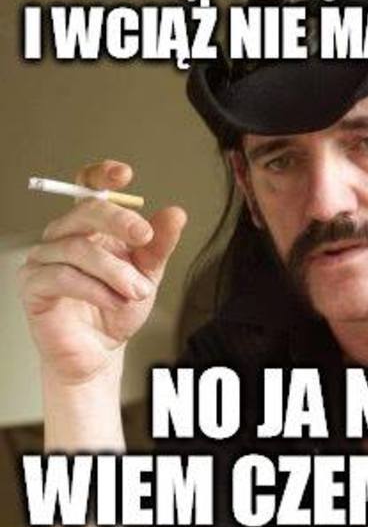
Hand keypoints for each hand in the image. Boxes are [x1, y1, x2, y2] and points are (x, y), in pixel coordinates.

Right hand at [19, 160, 186, 384]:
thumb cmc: (117, 309)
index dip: (101, 175)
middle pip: (83, 211)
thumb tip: (176, 214)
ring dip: (114, 271)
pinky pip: (62, 277)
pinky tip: (114, 301)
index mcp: (89, 227)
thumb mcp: (148, 274)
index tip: (125, 174)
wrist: (101, 352)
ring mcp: (43, 260)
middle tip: (144, 237)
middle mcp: (63, 237)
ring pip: (77, 249)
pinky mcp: (33, 287)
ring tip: (136, 291)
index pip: (87, 188)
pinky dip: (95, 289)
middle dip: (119, 221)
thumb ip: (159, 245)